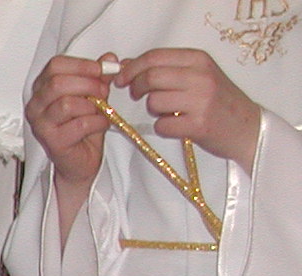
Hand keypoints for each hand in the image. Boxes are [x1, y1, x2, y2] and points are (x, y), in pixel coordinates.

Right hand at [27, 53, 111, 218]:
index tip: (101, 70)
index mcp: (42, 89)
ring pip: (66, 104)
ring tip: (100, 111)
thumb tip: (110, 59)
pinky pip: (78, 125)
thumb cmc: (83, 128)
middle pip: (58, 83)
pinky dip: (97, 122)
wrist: (81, 161)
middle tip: (104, 92)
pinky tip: (100, 125)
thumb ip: (99, 76)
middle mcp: (36, 106)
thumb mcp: (94, 95)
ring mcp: (40, 125)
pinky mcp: (52, 142)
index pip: (55, 66)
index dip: (82, 65)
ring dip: (91, 105)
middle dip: (89, 84)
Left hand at [121, 48, 262, 167]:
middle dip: (136, 88)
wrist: (246, 127)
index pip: (154, 57)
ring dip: (153, 110)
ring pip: (153, 102)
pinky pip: (162, 125)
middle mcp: (201, 76)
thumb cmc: (217, 101)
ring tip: (169, 111)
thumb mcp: (197, 76)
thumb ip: (165, 69)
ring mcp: (201, 100)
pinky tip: (177, 126)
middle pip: (150, 77)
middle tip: (136, 95)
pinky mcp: (198, 125)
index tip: (120, 78)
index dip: (131, 68)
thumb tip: (126, 65)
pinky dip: (163, 127)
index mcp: (199, 59)